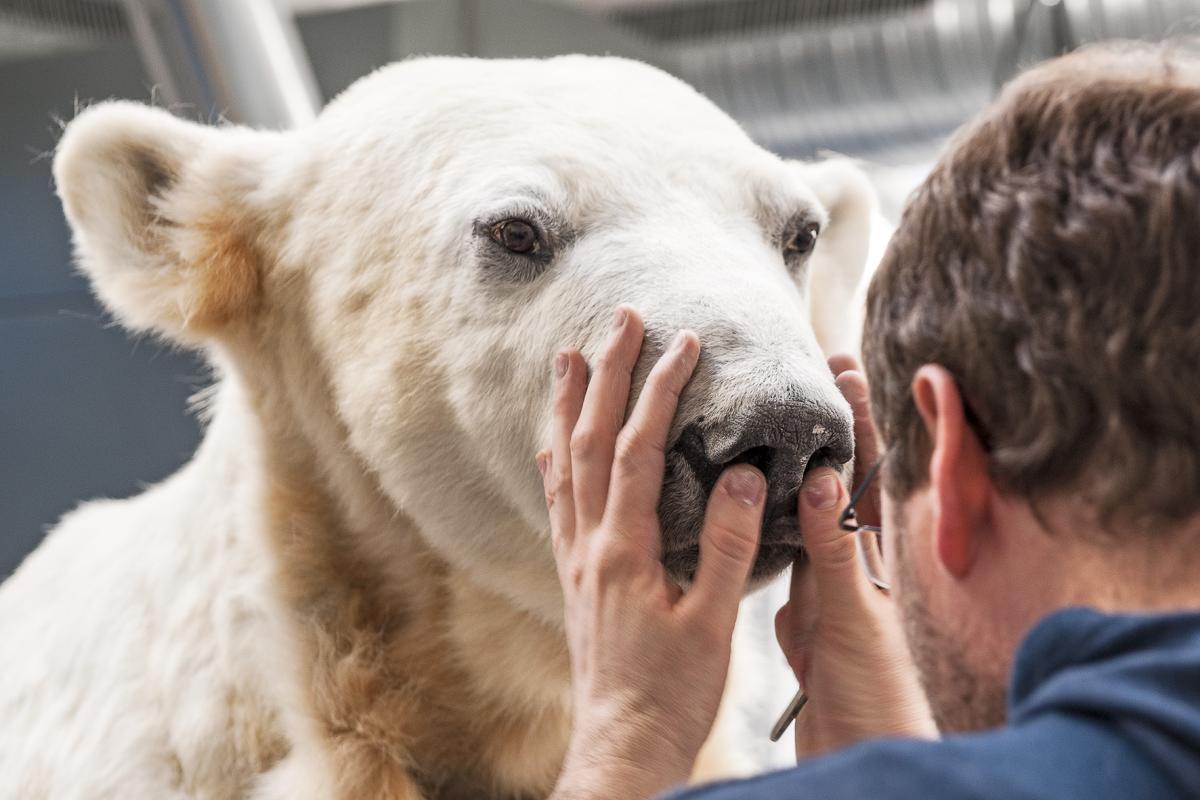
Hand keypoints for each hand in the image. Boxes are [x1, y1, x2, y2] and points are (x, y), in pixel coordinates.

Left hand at [541, 307, 766, 799]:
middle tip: (617, 320)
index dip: (659, 391)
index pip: (637, 450)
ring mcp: (576, 559)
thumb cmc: (672, 692)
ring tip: (567, 358)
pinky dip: (555, 462)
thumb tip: (746, 477)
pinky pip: (556, 503)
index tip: (683, 343)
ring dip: (567, 407)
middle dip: (604, 374)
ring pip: (563, 465)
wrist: (620, 744)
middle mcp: (590, 545)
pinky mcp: (575, 577)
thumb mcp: (711, 624)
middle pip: (589, 441)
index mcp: (625, 550)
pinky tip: (551, 446)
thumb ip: (729, 548)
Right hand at [775, 355, 937, 757]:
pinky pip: (775, 554)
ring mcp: (822, 585)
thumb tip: (822, 475)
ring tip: (758, 420)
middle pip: (834, 479)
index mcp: (871, 555)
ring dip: (785, 467)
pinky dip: (759, 523)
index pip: (869, 471)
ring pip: (800, 512)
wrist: (860, 751)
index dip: (859, 417)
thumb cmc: (872, 689)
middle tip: (796, 375)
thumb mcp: (852, 615)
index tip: (843, 366)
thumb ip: (834, 550)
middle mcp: (849, 560)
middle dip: (820, 427)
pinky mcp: (798, 613)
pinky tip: (734, 502)